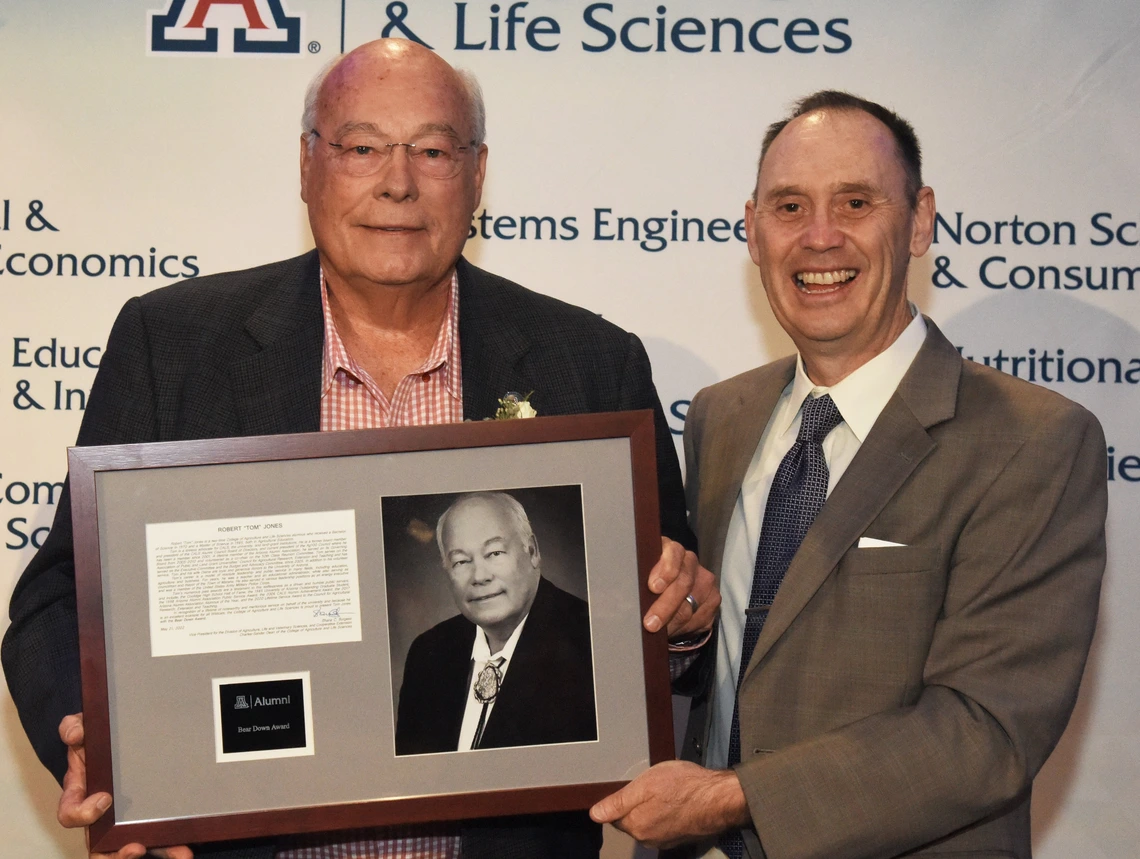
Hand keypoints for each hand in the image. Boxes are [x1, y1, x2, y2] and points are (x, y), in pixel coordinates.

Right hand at [57, 714, 192, 858]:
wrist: (121, 737)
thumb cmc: (98, 740)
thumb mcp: (84, 728)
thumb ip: (75, 727)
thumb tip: (74, 734)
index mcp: (80, 793)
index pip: (70, 814)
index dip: (83, 814)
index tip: (104, 799)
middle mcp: (99, 815)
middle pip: (99, 847)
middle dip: (115, 854)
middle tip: (135, 847)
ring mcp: (122, 821)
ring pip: (128, 849)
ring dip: (149, 854)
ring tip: (175, 853)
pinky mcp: (145, 821)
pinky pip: (155, 840)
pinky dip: (170, 848)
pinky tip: (186, 851)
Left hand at [590, 760, 749, 848]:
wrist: (719, 798)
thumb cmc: (684, 786)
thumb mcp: (645, 784)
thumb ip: (618, 802)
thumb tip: (595, 814)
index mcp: (636, 826)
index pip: (615, 816)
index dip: (623, 798)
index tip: (636, 787)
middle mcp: (649, 839)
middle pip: (632, 820)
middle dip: (638, 803)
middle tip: (654, 786)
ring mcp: (665, 840)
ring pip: (648, 821)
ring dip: (653, 808)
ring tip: (668, 791)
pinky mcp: (679, 837)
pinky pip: (664, 824)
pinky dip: (667, 813)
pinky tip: (677, 800)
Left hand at [643, 537, 719, 637]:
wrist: (666, 588)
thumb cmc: (647, 579)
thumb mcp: (639, 573)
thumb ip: (638, 575)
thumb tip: (627, 593)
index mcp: (671, 549)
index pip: (674, 553)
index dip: (665, 570)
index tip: (653, 587)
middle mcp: (690, 561)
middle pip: (683, 584)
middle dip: (665, 607)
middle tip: (650, 623)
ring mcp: (704, 580)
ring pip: (691, 605)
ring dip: (673, 622)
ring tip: (658, 632)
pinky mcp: (713, 599)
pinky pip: (701, 618)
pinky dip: (685, 628)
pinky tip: (673, 631)